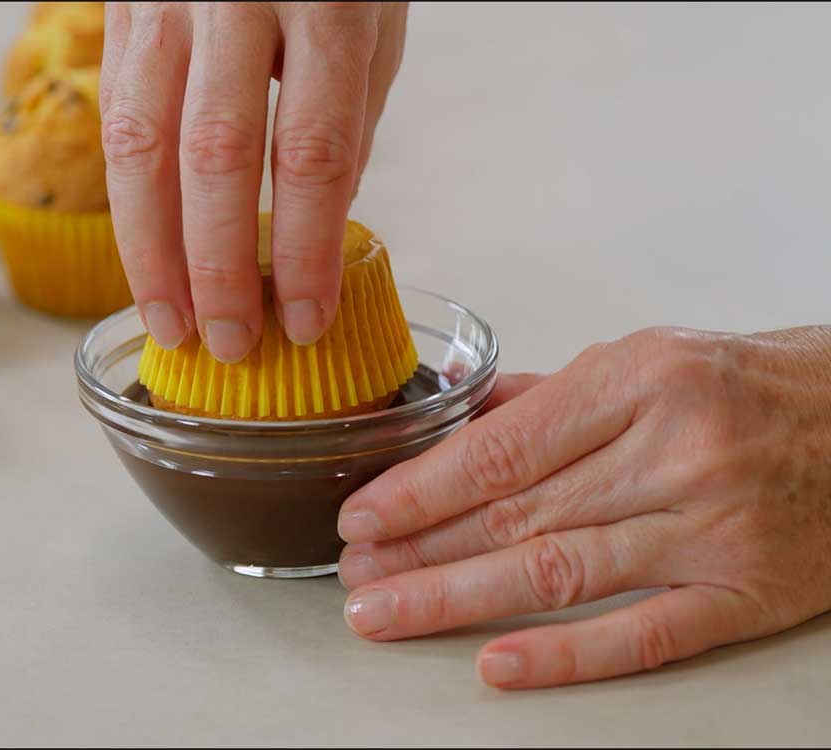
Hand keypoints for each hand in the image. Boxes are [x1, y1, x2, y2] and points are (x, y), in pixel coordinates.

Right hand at [100, 2, 407, 361]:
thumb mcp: (372, 24)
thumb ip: (343, 121)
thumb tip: (314, 225)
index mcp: (330, 4)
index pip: (314, 152)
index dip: (306, 248)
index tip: (303, 320)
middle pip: (216, 156)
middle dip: (218, 266)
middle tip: (227, 344)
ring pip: (141, 142)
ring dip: (151, 248)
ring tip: (169, 321)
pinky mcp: (123, 6)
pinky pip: (114, 114)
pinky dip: (127, 197)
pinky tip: (143, 252)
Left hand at [337, 326, 830, 688]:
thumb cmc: (750, 384)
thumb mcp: (647, 360)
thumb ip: (550, 394)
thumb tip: (460, 415)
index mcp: (639, 381)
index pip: (503, 448)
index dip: (421, 488)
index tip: (364, 516)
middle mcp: (673, 452)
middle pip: (517, 513)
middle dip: (421, 549)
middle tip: (356, 576)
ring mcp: (711, 528)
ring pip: (560, 573)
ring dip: (458, 599)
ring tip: (388, 614)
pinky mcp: (745, 592)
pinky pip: (644, 631)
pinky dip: (565, 655)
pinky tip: (495, 665)